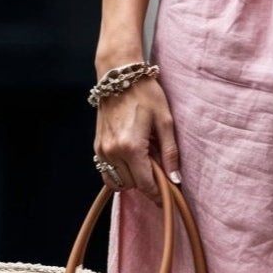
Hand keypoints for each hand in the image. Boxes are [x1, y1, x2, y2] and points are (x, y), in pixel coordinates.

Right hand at [93, 73, 181, 206]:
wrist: (119, 76)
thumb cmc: (146, 95)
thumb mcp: (165, 122)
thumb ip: (170, 153)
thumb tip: (175, 179)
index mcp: (131, 148)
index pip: (145, 184)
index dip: (158, 194)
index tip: (168, 197)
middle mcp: (112, 152)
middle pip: (132, 185)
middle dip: (147, 183)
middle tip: (160, 170)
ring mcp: (102, 150)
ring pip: (118, 182)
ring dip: (132, 179)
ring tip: (145, 162)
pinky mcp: (97, 145)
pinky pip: (107, 171)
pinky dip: (120, 172)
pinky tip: (132, 158)